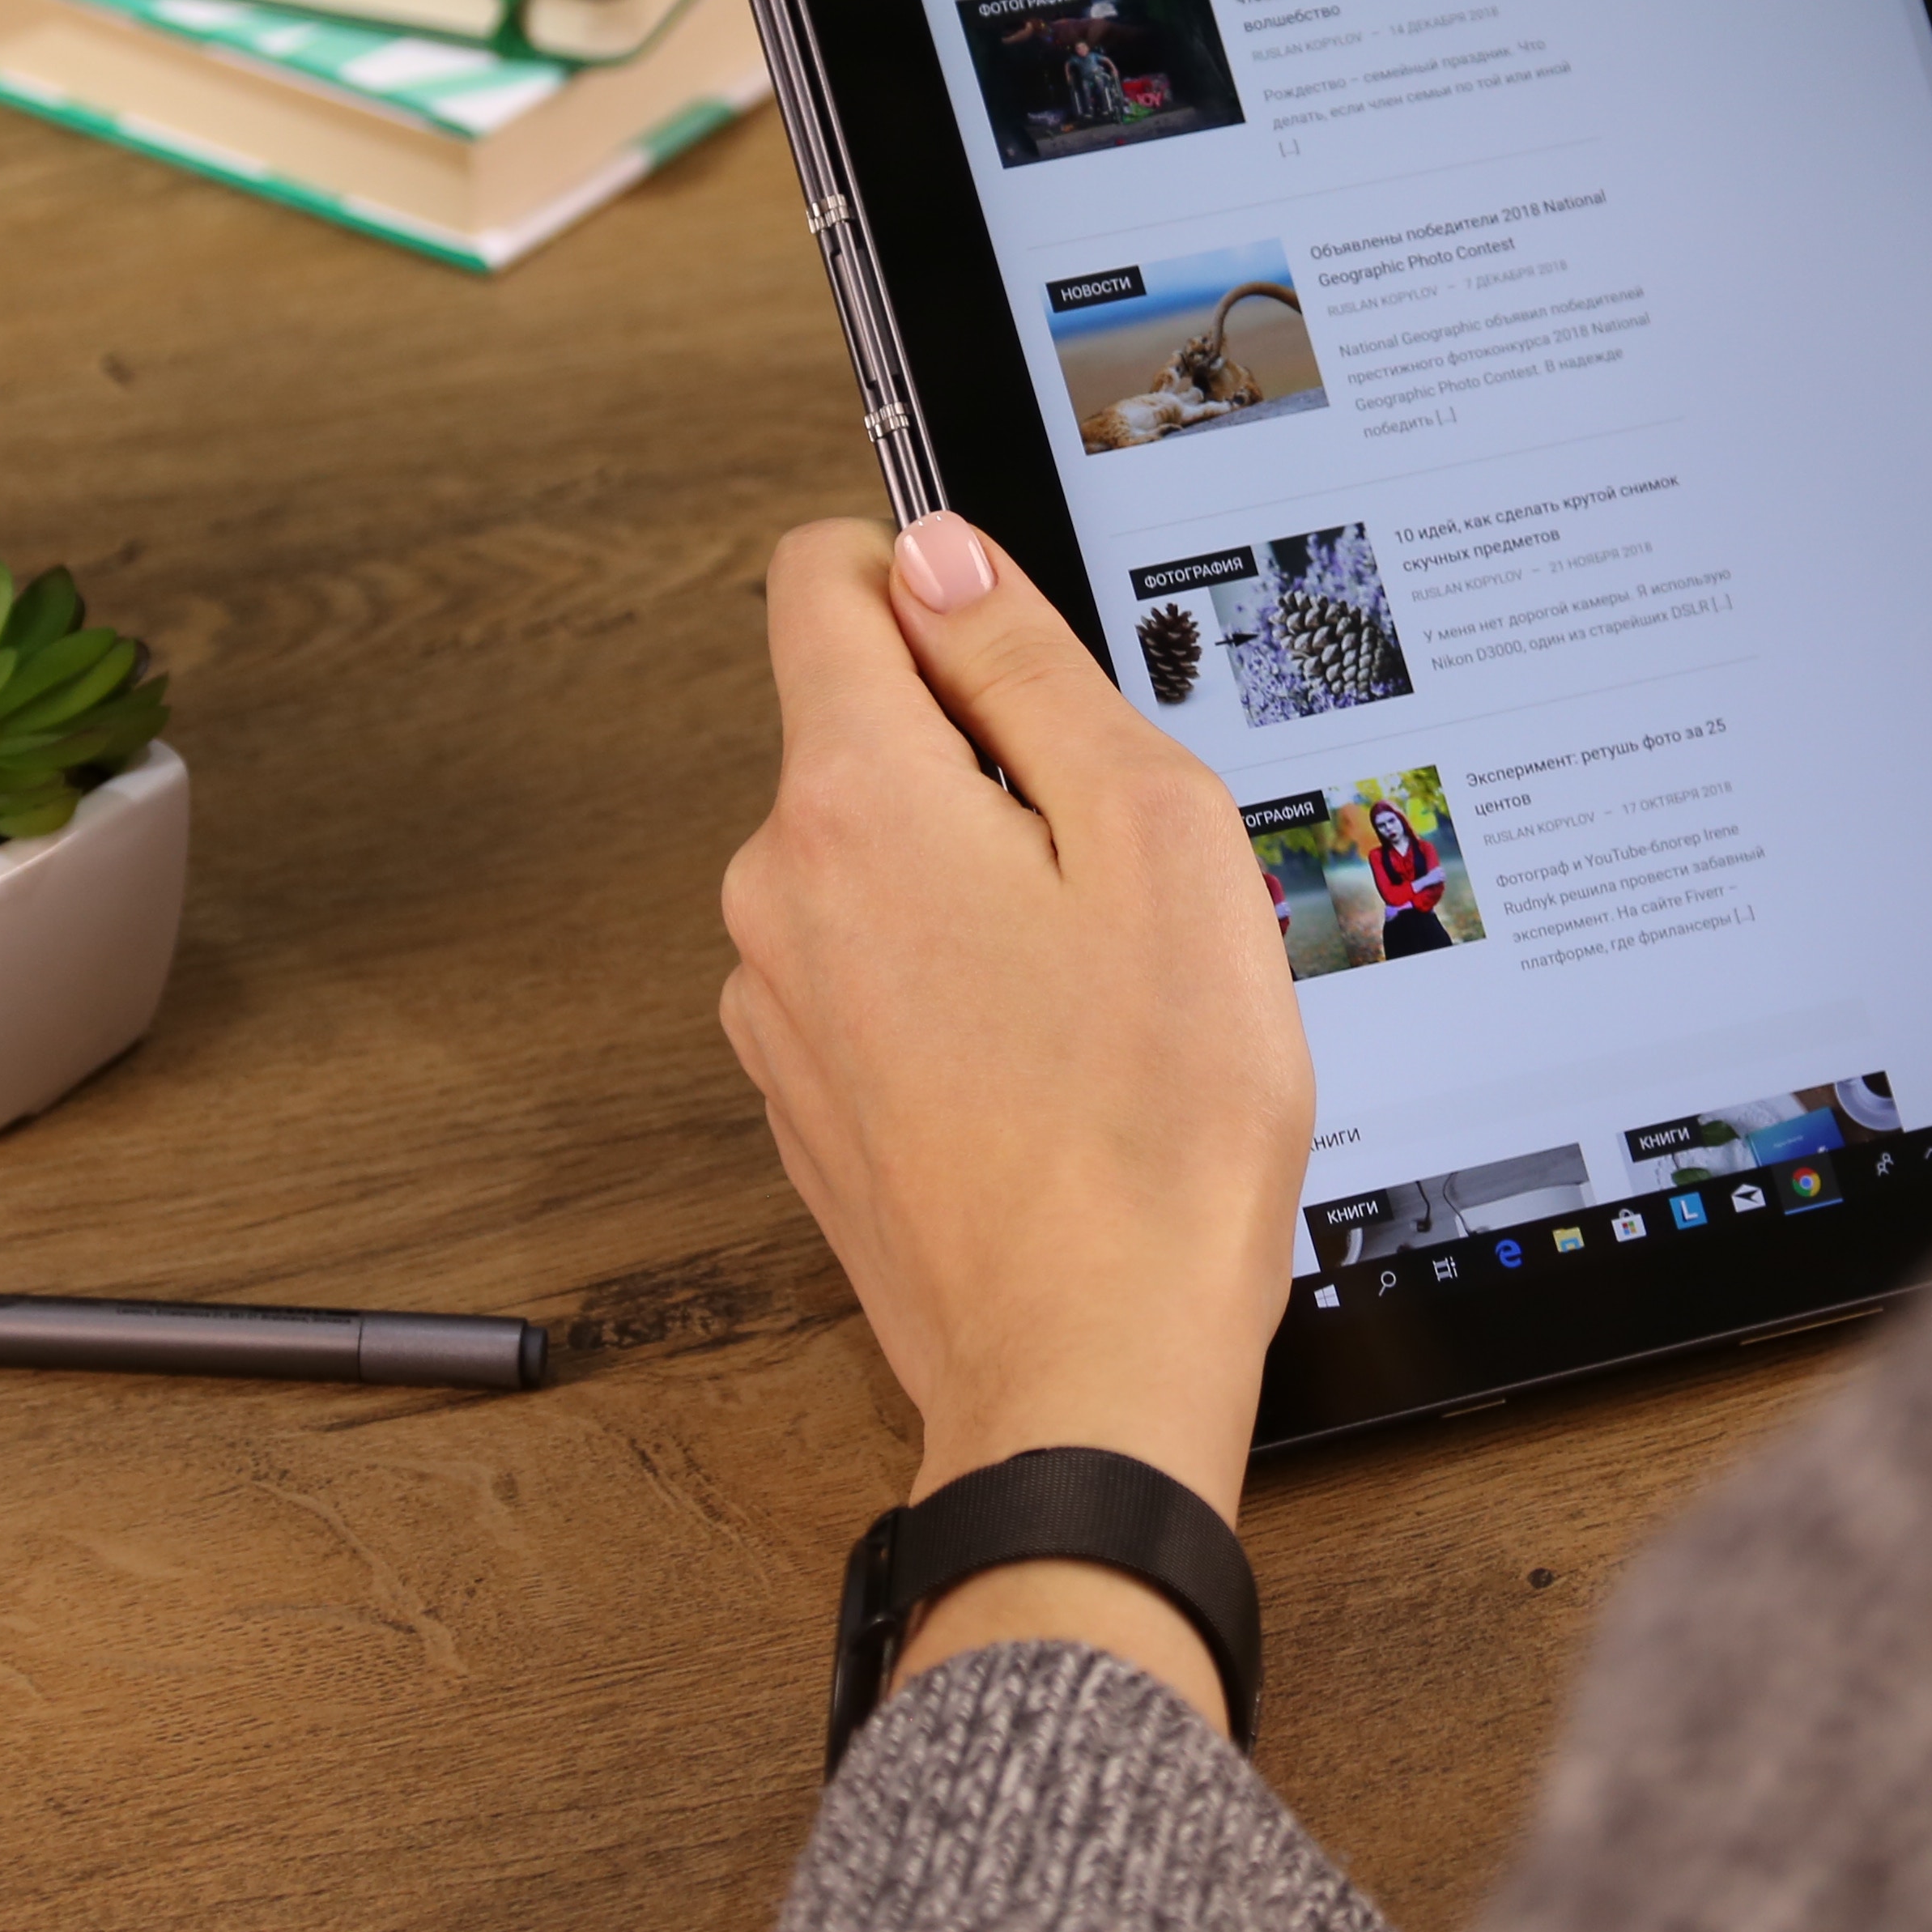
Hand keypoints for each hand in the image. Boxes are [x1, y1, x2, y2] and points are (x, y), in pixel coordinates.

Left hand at [717, 513, 1313, 1728]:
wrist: (1093, 1370)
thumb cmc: (1149, 1123)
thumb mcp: (1154, 832)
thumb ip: (1032, 670)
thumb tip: (944, 560)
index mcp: (851, 802)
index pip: (819, 583)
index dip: (924, 569)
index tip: (1010, 623)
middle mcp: (777, 897)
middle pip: (863, 733)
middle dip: (987, 756)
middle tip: (1119, 858)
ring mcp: (778, 1012)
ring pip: (879, 864)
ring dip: (981, 880)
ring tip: (1102, 981)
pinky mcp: (811, 1102)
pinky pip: (879, 980)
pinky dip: (961, 986)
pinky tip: (1061, 1062)